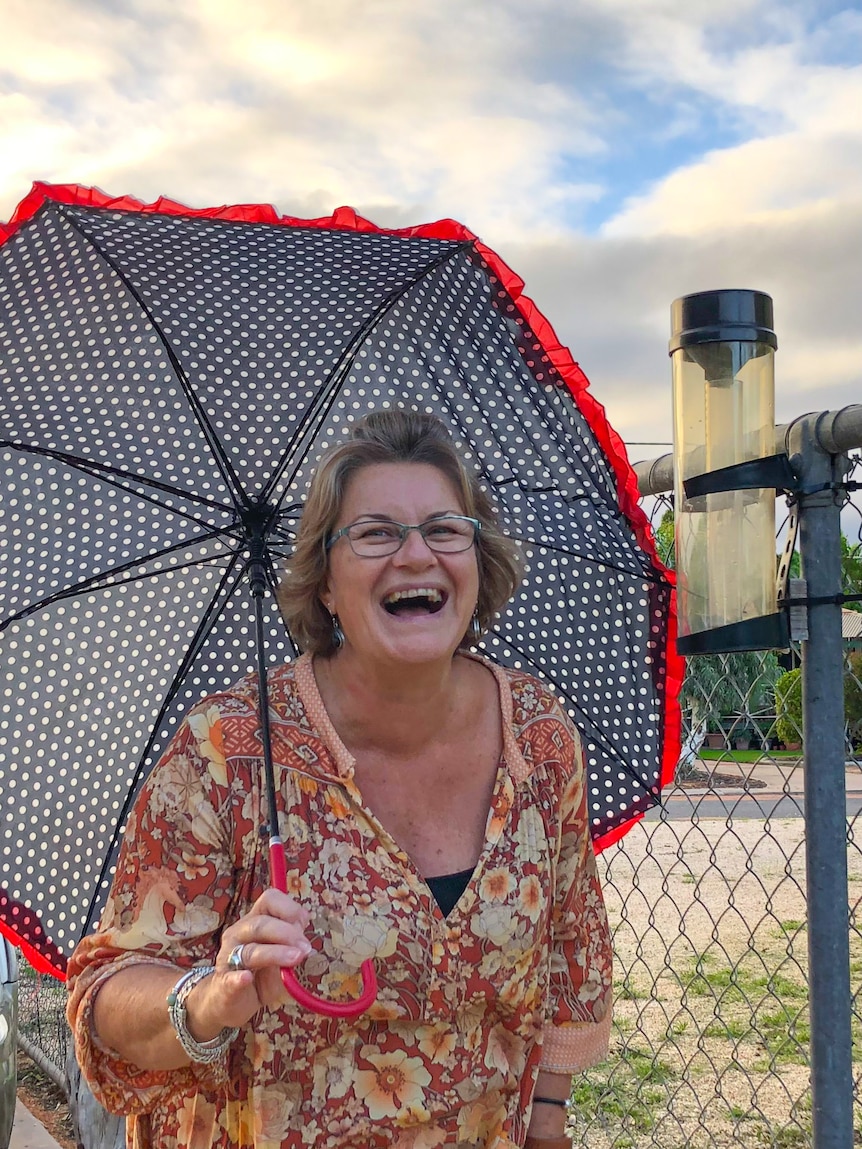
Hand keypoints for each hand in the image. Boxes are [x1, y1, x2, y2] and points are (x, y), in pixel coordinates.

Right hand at [185, 888, 312, 1039]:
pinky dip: (238, 978)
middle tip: (306, 948)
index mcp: (254, 921)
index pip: (269, 900)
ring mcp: (228, 959)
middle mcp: (238, 934)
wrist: (228, 1002)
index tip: (304, 924)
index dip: (289, 908)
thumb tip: (306, 943)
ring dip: (275, 953)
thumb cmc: (260, 974)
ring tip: (295, 958)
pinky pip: (229, 979)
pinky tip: (247, 978)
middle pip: (261, 924)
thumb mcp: (280, 957)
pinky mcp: (224, 985)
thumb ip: (292, 946)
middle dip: (287, 933)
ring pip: (250, 951)